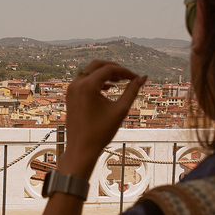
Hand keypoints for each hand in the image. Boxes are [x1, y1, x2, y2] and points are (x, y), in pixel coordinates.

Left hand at [60, 60, 145, 177]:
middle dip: (114, 69)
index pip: (109, 70)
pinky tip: (108, 88)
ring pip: (89, 72)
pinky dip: (96, 81)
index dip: (125, 72)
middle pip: (97, 65)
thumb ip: (132, 91)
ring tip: (120, 81)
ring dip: (105, 74)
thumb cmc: (100, 133)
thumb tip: (143, 77)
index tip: (136, 78)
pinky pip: (84, 81)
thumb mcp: (120, 110)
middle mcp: (76, 84)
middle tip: (128, 76)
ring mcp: (71, 90)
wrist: (81, 149)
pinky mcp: (70, 96)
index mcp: (87, 86)